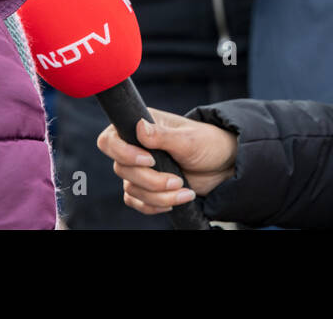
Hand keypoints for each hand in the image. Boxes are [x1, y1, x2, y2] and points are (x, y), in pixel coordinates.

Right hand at [96, 109, 236, 214]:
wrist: (223, 166)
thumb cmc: (208, 143)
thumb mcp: (189, 139)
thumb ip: (163, 136)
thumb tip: (139, 127)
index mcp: (142, 126)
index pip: (110, 140)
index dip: (123, 153)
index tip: (150, 160)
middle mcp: (135, 146)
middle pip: (121, 169)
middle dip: (151, 181)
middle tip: (178, 181)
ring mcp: (140, 168)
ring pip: (131, 189)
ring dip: (158, 196)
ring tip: (184, 191)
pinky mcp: (146, 187)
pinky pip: (136, 202)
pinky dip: (154, 206)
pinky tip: (175, 201)